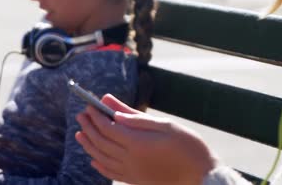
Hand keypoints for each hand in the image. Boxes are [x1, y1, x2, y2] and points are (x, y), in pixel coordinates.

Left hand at [75, 94, 217, 184]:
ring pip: (101, 158)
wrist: (201, 176)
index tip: (90, 105)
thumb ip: (136, 117)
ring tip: (80, 133)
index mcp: (137, 143)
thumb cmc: (188, 146)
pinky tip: (93, 158)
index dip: (96, 116)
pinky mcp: (136, 181)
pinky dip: (98, 164)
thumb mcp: (165, 125)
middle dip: (89, 127)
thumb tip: (114, 109)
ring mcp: (132, 172)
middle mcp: (130, 159)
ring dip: (88, 144)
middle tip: (81, 115)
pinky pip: (111, 173)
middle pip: (101, 141)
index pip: (108, 127)